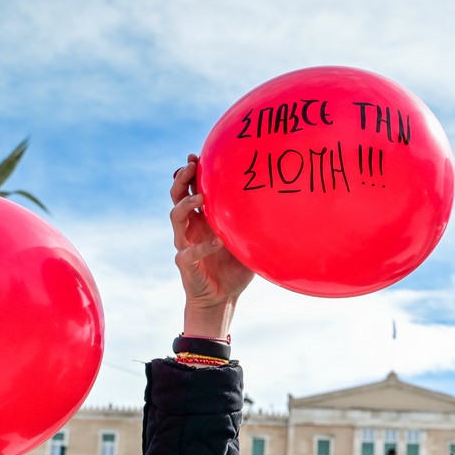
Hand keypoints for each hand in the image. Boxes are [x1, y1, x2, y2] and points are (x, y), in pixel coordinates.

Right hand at [171, 155, 253, 336]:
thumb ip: (252, 223)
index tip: (196, 156)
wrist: (222, 298)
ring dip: (186, 205)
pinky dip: (202, 247)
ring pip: (175, 218)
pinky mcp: (185, 263)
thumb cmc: (234, 268)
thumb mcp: (247, 240)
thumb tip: (279, 204)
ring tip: (201, 197)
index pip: (189, 189)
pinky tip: (217, 242)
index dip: (189, 172)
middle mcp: (190, 228)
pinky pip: (188, 252)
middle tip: (191, 166)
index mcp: (201, 219)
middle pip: (176, 196)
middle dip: (181, 179)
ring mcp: (184, 244)